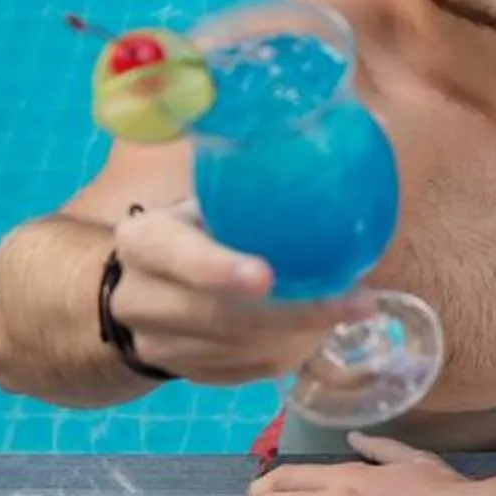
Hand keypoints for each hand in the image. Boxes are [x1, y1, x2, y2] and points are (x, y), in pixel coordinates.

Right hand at [110, 203, 374, 386]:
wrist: (141, 287)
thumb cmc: (195, 227)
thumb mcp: (206, 199)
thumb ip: (252, 179)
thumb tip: (351, 121)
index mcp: (143, 240)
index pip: (176, 256)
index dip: (218, 269)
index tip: (267, 276)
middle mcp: (139, 297)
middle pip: (218, 317)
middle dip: (295, 313)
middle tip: (356, 301)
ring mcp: (158, 343)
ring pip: (240, 350)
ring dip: (303, 335)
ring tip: (352, 308)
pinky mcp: (184, 374)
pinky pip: (247, 372)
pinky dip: (290, 353)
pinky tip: (320, 331)